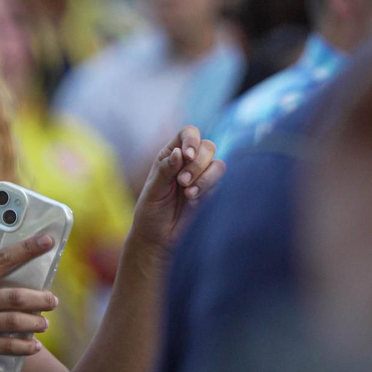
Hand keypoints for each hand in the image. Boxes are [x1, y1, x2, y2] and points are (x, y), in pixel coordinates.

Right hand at [0, 233, 59, 371]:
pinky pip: (4, 346)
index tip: (47, 241)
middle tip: (52, 300)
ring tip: (44, 324)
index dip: (27, 248)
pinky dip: (23, 347)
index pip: (1, 259)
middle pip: (16, 296)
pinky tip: (33, 347)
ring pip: (14, 322)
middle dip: (41, 298)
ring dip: (35, 323)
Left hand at [128, 126, 223, 248]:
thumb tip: (181, 152)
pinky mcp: (211, 192)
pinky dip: (209, 189)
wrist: (159, 238)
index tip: (187, 155)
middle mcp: (188, 162)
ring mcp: (202, 177)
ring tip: (188, 194)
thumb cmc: (151, 212)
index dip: (192, 140)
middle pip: (207, 147)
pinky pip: (221, 182)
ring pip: (218, 164)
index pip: (188, 133)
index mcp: (171, 155)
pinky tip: (193, 200)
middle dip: (197, 164)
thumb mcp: (153, 190)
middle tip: (182, 182)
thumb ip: (166, 170)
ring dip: (205, 177)